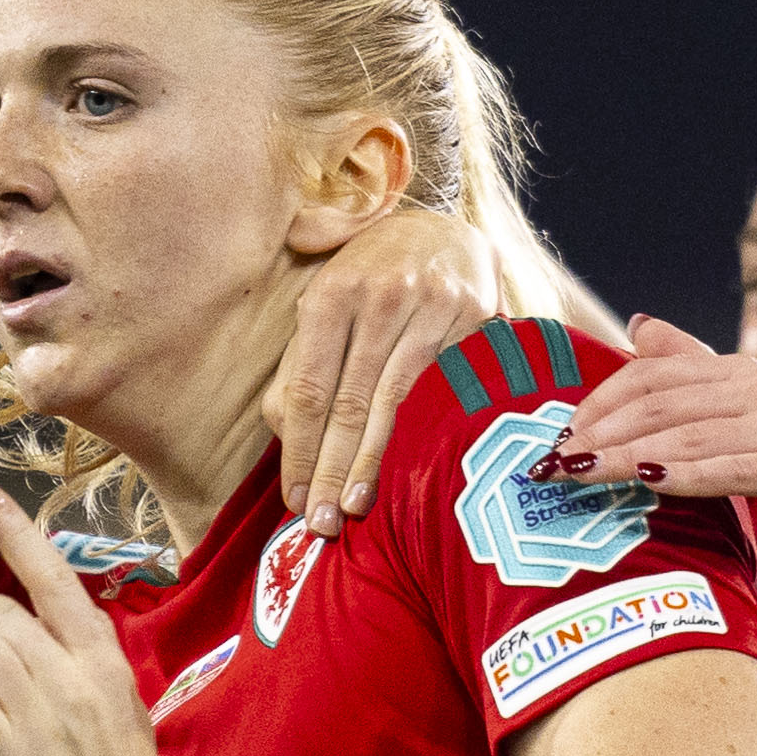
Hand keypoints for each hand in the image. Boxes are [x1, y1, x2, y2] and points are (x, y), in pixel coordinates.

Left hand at [270, 205, 496, 534]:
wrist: (445, 232)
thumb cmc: (371, 278)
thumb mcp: (324, 298)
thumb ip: (298, 355)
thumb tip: (281, 423)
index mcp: (333, 293)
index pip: (310, 389)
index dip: (301, 449)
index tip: (294, 496)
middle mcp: (382, 297)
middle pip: (350, 404)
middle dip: (332, 470)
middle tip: (321, 523)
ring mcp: (432, 307)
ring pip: (398, 403)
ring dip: (374, 465)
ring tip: (355, 509)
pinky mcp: (475, 319)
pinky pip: (447, 391)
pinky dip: (428, 435)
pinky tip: (414, 472)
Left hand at [548, 314, 756, 587]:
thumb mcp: (751, 413)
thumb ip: (695, 370)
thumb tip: (639, 326)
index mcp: (739, 373)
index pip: (651, 374)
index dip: (599, 402)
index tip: (558, 437)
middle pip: (658, 401)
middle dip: (598, 431)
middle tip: (550, 462)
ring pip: (684, 434)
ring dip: (623, 456)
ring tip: (576, 475)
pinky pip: (731, 468)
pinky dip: (685, 473)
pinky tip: (646, 484)